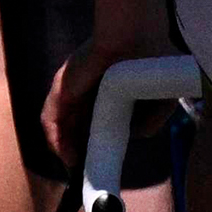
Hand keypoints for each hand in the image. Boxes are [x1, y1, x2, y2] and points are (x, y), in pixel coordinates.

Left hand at [39, 32, 159, 211]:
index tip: (105, 162)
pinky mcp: (60, 91)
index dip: (101, 141)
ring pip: (63, 127)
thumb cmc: (151, 59)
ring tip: (77, 173)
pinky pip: (50, 122)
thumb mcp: (160, 97)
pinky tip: (67, 160)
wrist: (132, 37)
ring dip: (68, 151)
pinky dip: (56, 142)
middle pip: (78, 126)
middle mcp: (89, 90)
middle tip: (88, 175)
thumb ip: (150, 121)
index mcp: (110, 88)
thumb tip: (135, 137)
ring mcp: (73, 90)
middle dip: (82, 151)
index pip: (98, 119)